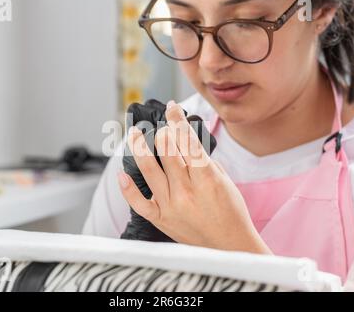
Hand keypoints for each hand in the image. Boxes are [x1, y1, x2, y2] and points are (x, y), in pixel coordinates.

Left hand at [118, 101, 271, 253]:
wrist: (229, 245)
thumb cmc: (231, 212)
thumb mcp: (225, 181)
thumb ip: (204, 161)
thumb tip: (186, 142)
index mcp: (207, 178)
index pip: (187, 140)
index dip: (177, 120)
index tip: (171, 108)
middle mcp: (187, 190)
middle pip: (166, 150)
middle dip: (161, 131)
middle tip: (158, 124)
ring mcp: (171, 206)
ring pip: (149, 170)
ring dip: (139, 148)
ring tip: (133, 134)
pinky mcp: (161, 219)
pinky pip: (139, 203)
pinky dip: (128, 188)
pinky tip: (122, 174)